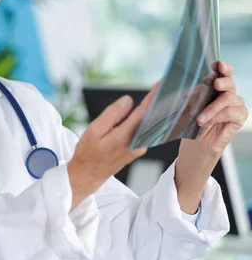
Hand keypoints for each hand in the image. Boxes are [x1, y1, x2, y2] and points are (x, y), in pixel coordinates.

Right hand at [68, 83, 158, 210]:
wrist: (88, 174)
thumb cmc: (88, 152)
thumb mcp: (93, 130)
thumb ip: (112, 114)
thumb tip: (128, 100)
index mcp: (124, 137)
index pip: (144, 113)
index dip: (153, 97)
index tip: (162, 85)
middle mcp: (137, 144)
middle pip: (153, 119)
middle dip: (161, 101)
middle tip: (170, 85)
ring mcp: (139, 148)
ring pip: (152, 125)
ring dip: (158, 110)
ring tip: (165, 94)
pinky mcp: (139, 149)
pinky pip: (148, 131)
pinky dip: (152, 119)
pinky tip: (155, 109)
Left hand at [175, 61, 248, 212]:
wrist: (195, 145)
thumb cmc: (190, 123)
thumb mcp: (188, 105)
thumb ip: (194, 94)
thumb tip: (193, 85)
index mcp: (215, 87)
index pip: (223, 72)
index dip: (223, 67)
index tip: (217, 64)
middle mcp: (227, 94)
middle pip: (230, 82)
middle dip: (222, 81)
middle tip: (214, 83)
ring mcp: (235, 105)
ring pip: (230, 97)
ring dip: (213, 107)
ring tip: (200, 118)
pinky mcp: (239, 118)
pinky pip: (233, 112)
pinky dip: (218, 115)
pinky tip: (207, 121)